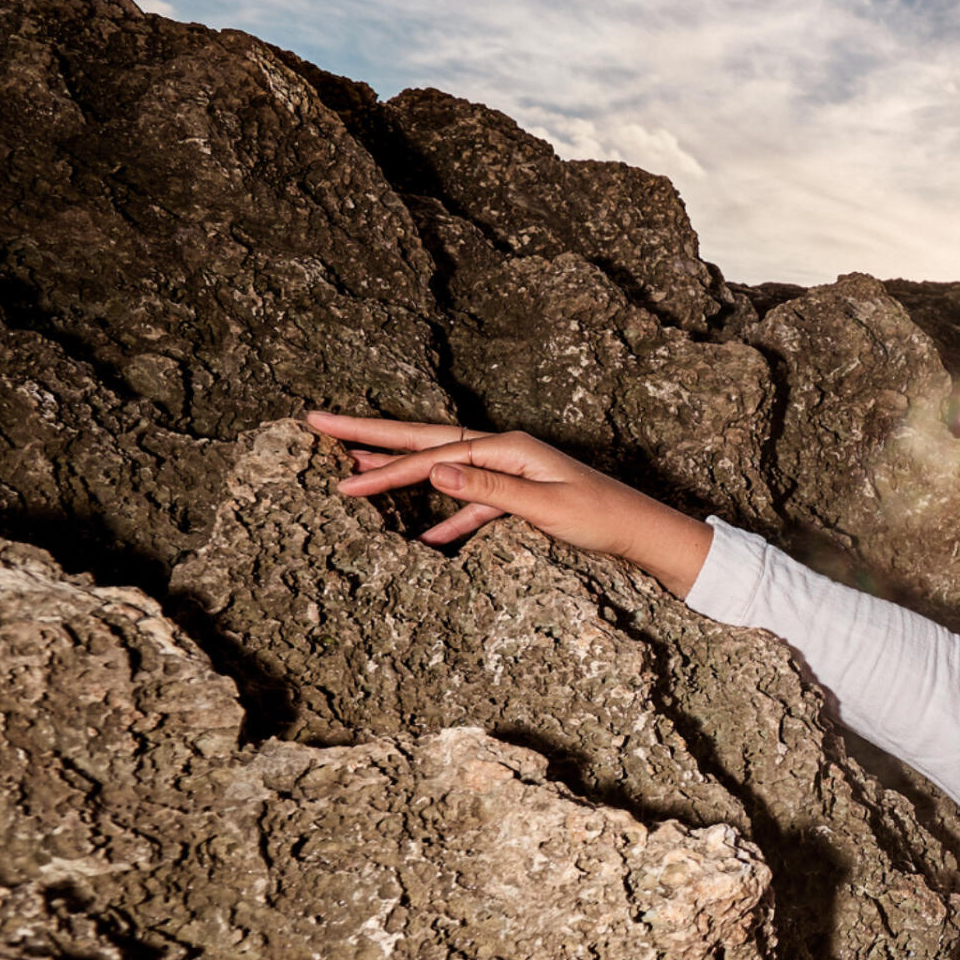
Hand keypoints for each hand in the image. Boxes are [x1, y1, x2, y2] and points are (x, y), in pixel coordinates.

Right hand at [303, 411, 712, 593]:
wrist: (641, 531)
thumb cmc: (601, 518)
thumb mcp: (545, 506)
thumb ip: (489, 490)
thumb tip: (436, 471)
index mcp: (508, 447)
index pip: (432, 455)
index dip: (385, 467)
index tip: (343, 478)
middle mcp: (504, 450)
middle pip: (425, 440)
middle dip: (371, 435)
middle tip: (318, 421)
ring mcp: (510, 472)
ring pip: (441, 469)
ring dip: (398, 472)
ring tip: (354, 469)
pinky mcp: (518, 497)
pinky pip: (470, 505)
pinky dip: (446, 518)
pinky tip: (424, 538)